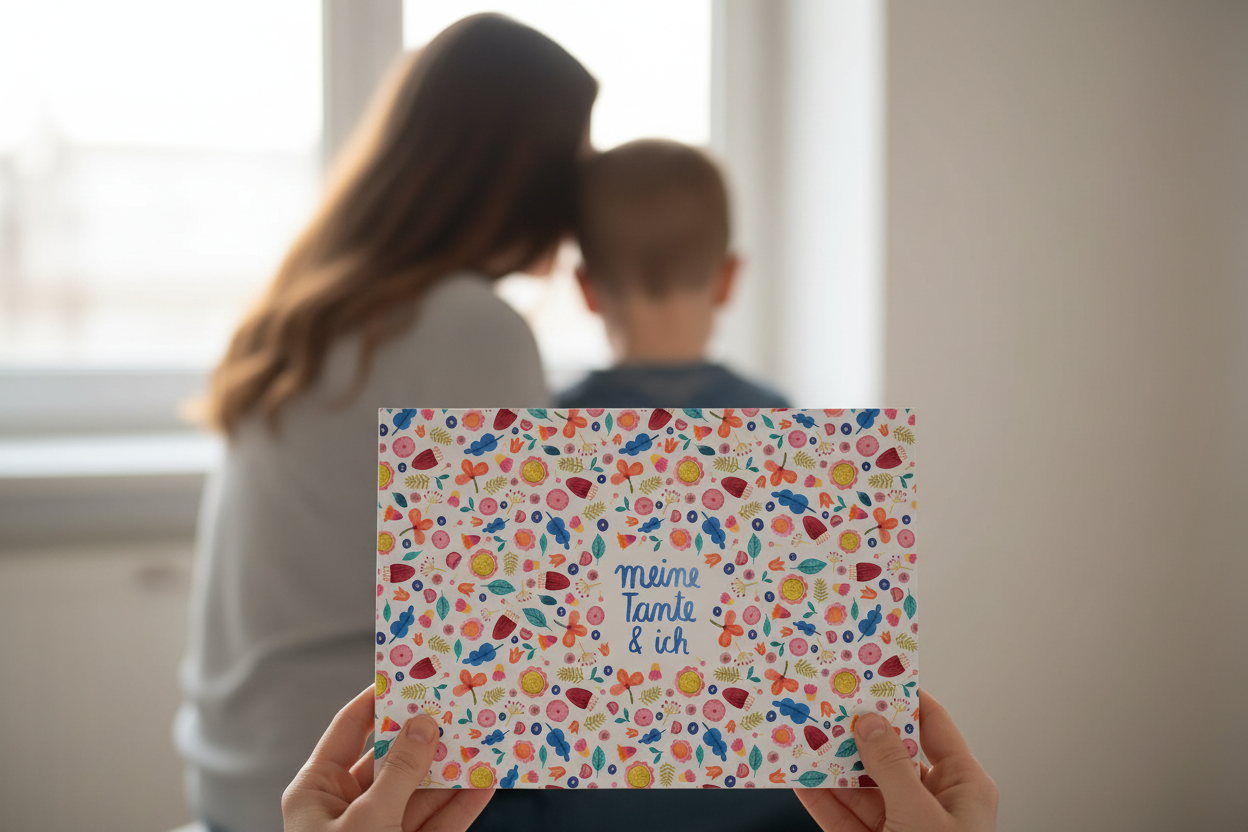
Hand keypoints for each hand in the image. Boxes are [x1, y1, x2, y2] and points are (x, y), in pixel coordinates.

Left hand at [282, 686, 492, 831]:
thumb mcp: (367, 821)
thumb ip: (400, 773)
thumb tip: (424, 723)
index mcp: (316, 791)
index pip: (348, 729)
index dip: (379, 700)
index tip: (413, 674)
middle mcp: (347, 807)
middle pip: (392, 759)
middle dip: (426, 735)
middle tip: (458, 705)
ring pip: (420, 792)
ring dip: (451, 769)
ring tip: (484, 738)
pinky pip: (436, 824)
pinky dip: (461, 806)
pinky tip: (485, 783)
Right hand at [795, 688, 996, 831]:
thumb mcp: (920, 816)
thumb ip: (891, 767)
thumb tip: (869, 722)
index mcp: (963, 786)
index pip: (932, 725)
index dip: (901, 697)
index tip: (868, 673)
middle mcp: (933, 802)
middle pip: (889, 753)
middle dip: (854, 732)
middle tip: (823, 703)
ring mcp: (902, 827)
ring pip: (860, 785)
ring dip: (830, 764)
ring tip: (800, 735)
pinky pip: (843, 817)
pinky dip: (820, 799)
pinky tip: (798, 778)